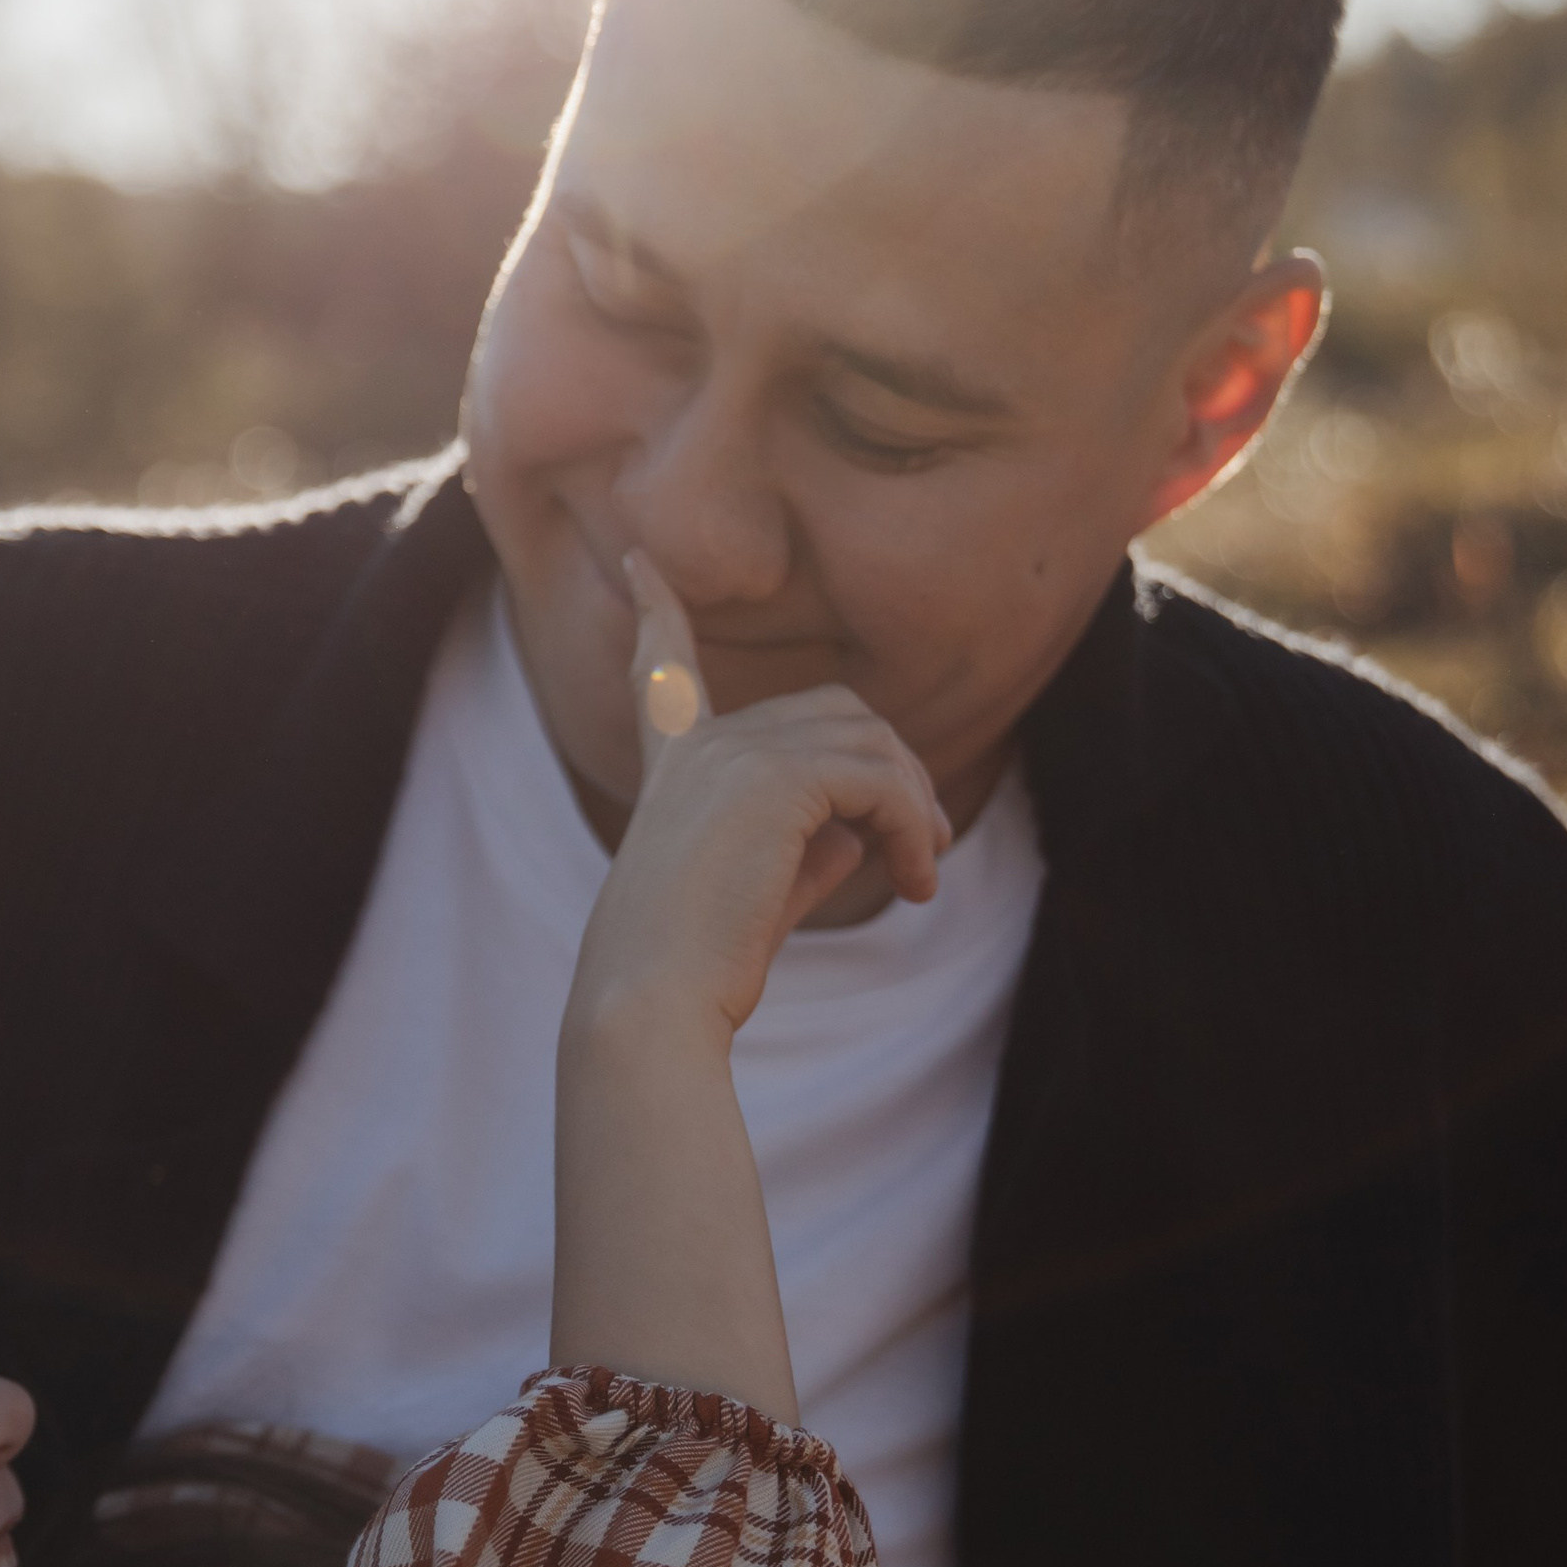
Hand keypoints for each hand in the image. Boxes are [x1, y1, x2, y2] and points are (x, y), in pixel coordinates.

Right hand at [570, 549, 949, 1046]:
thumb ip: (808, 851)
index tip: (641, 563)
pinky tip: (913, 882)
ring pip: (869, 743)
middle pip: (835, 713)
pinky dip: (912, 828)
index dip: (654, 614)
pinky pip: (879, 782)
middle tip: (926, 848)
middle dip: (895, 771)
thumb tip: (862, 829)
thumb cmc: (696, 972)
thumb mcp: (758, 896)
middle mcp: (699, 748)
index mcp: (674, 768)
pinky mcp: (774, 780)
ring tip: (923, 874)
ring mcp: (733, 754)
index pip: (663, 673)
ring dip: (914, 806)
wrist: (652, 1004)